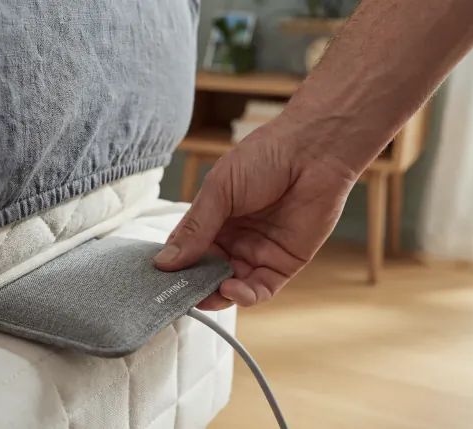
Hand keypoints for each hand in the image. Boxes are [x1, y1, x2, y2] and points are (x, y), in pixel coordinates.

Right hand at [154, 123, 356, 309]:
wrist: (313, 152)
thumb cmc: (264, 158)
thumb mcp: (218, 191)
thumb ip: (194, 229)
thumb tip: (164, 262)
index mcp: (212, 218)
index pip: (186, 250)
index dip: (173, 267)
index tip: (159, 281)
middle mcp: (233, 238)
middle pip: (206, 273)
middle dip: (193, 286)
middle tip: (180, 296)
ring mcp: (257, 252)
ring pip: (231, 287)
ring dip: (216, 295)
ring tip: (206, 295)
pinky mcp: (283, 263)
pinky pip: (260, 289)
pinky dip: (244, 296)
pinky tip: (231, 289)